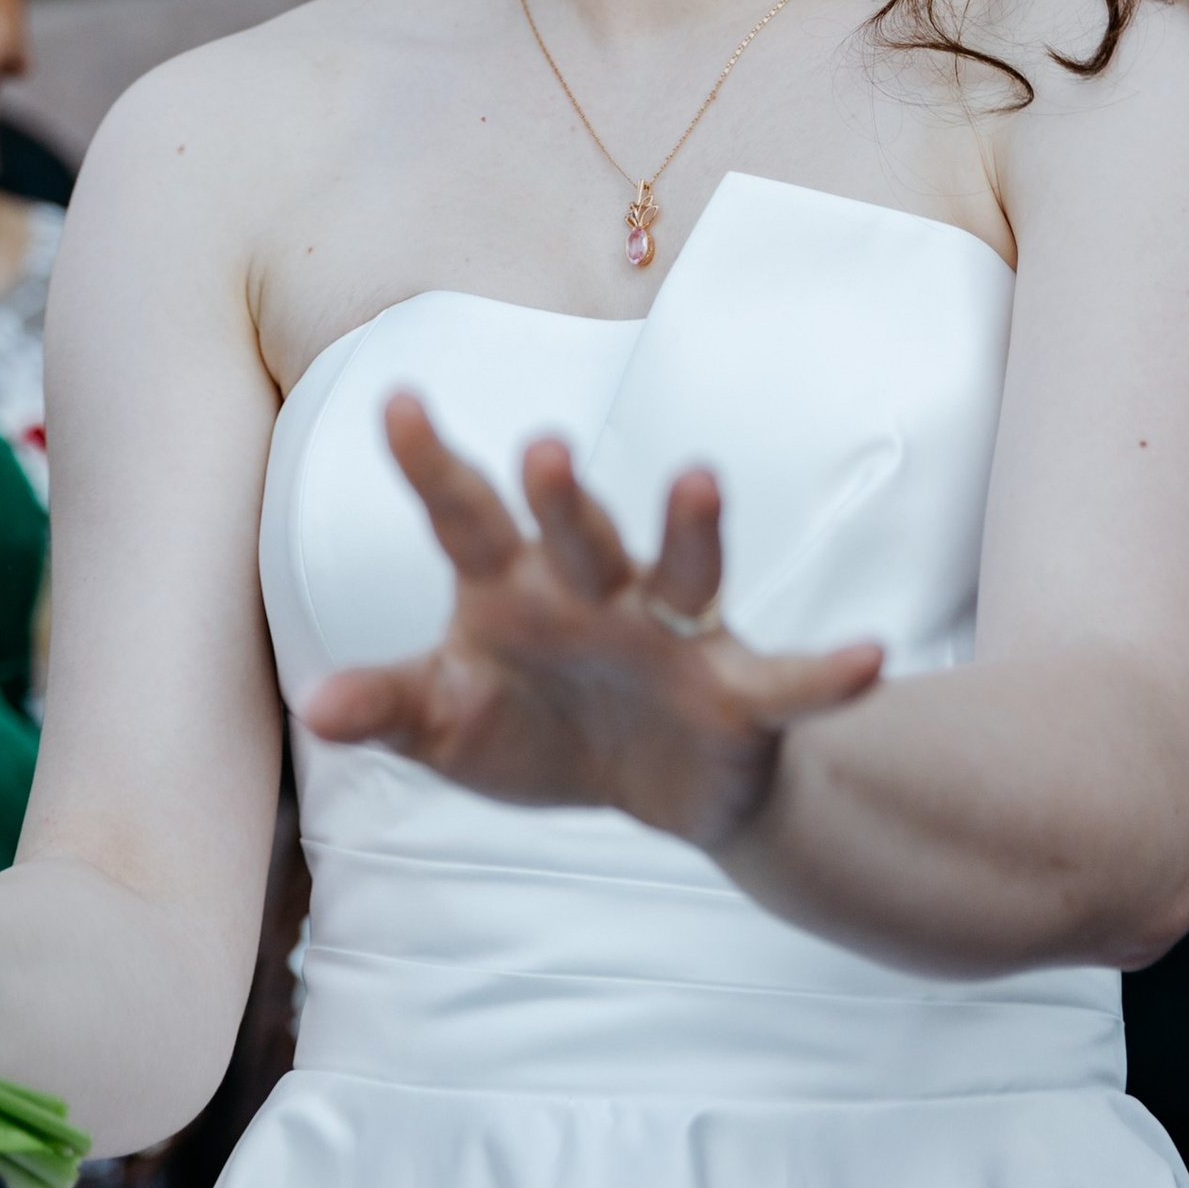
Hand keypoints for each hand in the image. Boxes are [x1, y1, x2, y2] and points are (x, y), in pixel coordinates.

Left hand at [301, 396, 882, 852]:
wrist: (655, 787)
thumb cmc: (539, 729)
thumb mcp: (453, 727)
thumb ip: (392, 708)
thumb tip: (315, 708)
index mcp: (515, 588)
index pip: (467, 517)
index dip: (432, 464)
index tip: (397, 401)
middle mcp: (597, 590)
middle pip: (578, 533)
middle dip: (564, 497)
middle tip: (543, 449)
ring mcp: (673, 634)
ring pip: (683, 570)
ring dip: (691, 526)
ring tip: (696, 476)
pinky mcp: (740, 692)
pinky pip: (789, 681)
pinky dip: (831, 673)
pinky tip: (873, 658)